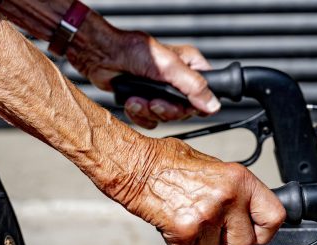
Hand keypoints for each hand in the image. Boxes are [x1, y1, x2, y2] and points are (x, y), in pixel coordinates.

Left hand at [67, 30, 219, 128]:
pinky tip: (131, 101)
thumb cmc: (134, 51)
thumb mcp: (170, 67)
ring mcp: (161, 93)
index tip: (184, 105)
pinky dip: (138, 114)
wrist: (103, 57)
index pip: (207, 94)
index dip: (196, 105)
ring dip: (149, 111)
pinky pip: (149, 120)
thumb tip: (213, 105)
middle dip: (167, 110)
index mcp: (190, 68)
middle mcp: (177, 82)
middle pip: (184, 111)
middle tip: (155, 102)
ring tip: (138, 99)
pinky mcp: (144, 102)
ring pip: (165, 118)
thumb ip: (194, 86)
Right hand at [104, 137, 284, 244]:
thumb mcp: (212, 166)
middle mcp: (227, 198)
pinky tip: (171, 221)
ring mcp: (206, 216)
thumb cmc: (168, 162)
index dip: (265, 230)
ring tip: (186, 216)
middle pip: (244, 242)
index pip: (274, 216)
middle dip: (227, 240)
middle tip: (210, 226)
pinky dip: (178, 242)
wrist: (136, 166)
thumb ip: (234, 190)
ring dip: (200, 241)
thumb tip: (249, 210)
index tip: (256, 232)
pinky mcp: (185, 231)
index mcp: (239, 180)